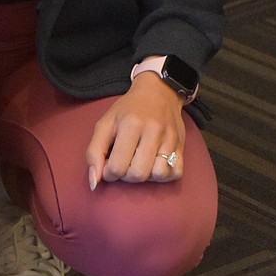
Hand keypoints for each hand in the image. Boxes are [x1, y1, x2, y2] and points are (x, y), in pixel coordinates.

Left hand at [86, 72, 185, 187]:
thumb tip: (93, 183)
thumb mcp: (104, 124)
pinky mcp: (182, 146)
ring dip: (145, 175)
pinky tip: (154, 164)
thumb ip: (94, 153)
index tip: (109, 164)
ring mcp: (170, 139)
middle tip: (124, 163)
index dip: (108, 173)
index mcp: (131, 124)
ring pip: (157, 175)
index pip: (117, 167)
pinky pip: (175, 173)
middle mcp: (153, 131)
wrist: (159, 92)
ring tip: (139, 163)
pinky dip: (163, 175)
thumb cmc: (128, 110)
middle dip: (126, 176)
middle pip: (138, 174)